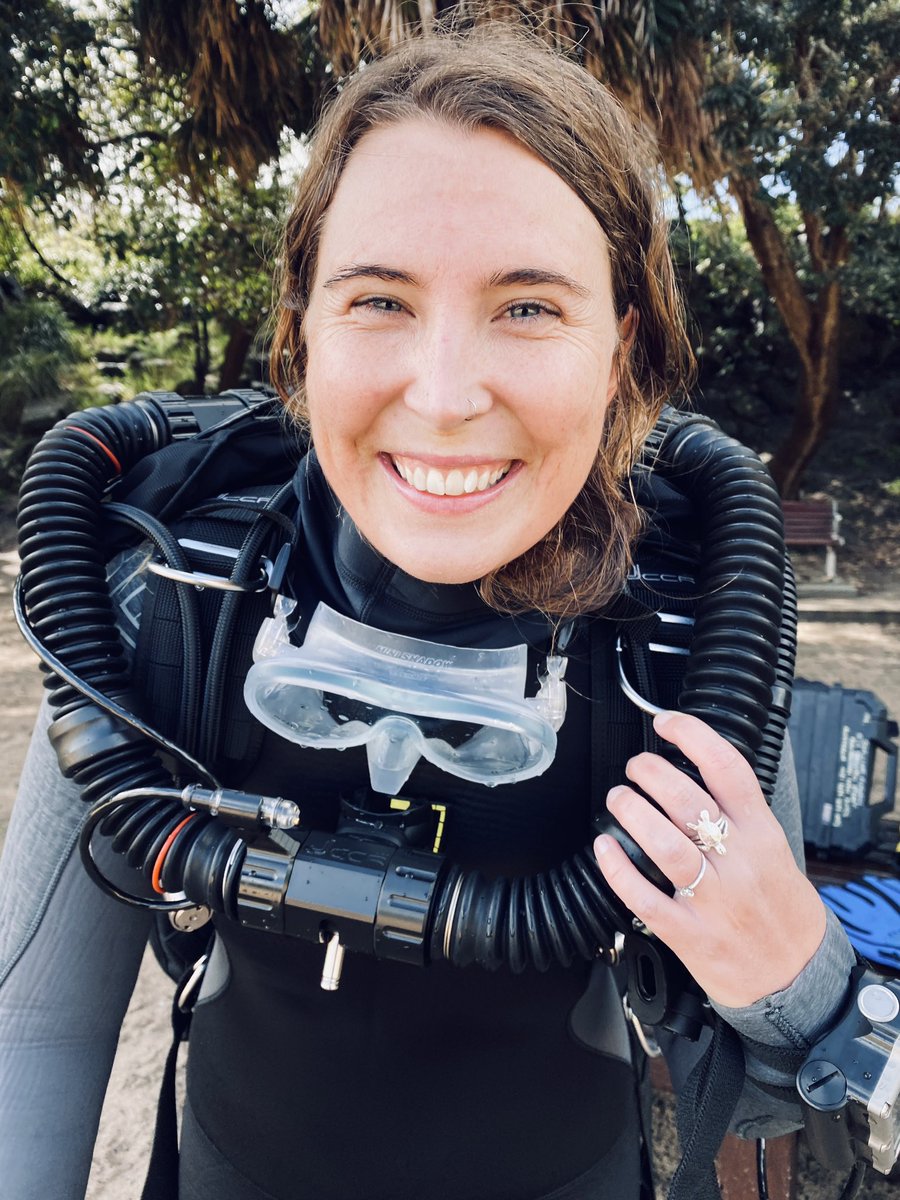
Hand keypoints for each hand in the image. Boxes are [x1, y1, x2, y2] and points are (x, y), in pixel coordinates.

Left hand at [593, 710, 826, 1007]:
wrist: (798, 980)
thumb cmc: (783, 912)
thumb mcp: (778, 853)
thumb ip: (741, 818)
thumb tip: (697, 775)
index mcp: (762, 836)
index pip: (728, 770)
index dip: (693, 737)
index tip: (666, 723)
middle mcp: (738, 863)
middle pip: (688, 801)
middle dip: (651, 773)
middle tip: (634, 766)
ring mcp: (712, 900)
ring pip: (664, 843)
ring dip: (632, 811)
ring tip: (618, 798)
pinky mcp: (688, 934)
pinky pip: (643, 896)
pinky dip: (617, 868)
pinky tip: (604, 848)